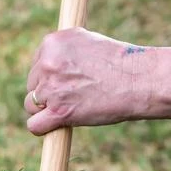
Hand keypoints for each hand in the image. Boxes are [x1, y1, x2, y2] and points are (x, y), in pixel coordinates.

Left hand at [24, 28, 157, 134]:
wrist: (139, 80)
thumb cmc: (120, 63)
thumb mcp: (88, 42)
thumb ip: (66, 50)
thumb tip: (49, 60)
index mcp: (53, 42)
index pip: (37, 63)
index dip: (50, 76)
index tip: (68, 82)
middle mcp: (48, 62)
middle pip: (32, 85)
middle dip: (48, 93)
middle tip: (73, 96)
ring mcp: (51, 88)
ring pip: (31, 105)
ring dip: (46, 111)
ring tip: (71, 108)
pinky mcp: (58, 111)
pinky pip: (34, 125)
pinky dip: (43, 128)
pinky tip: (56, 126)